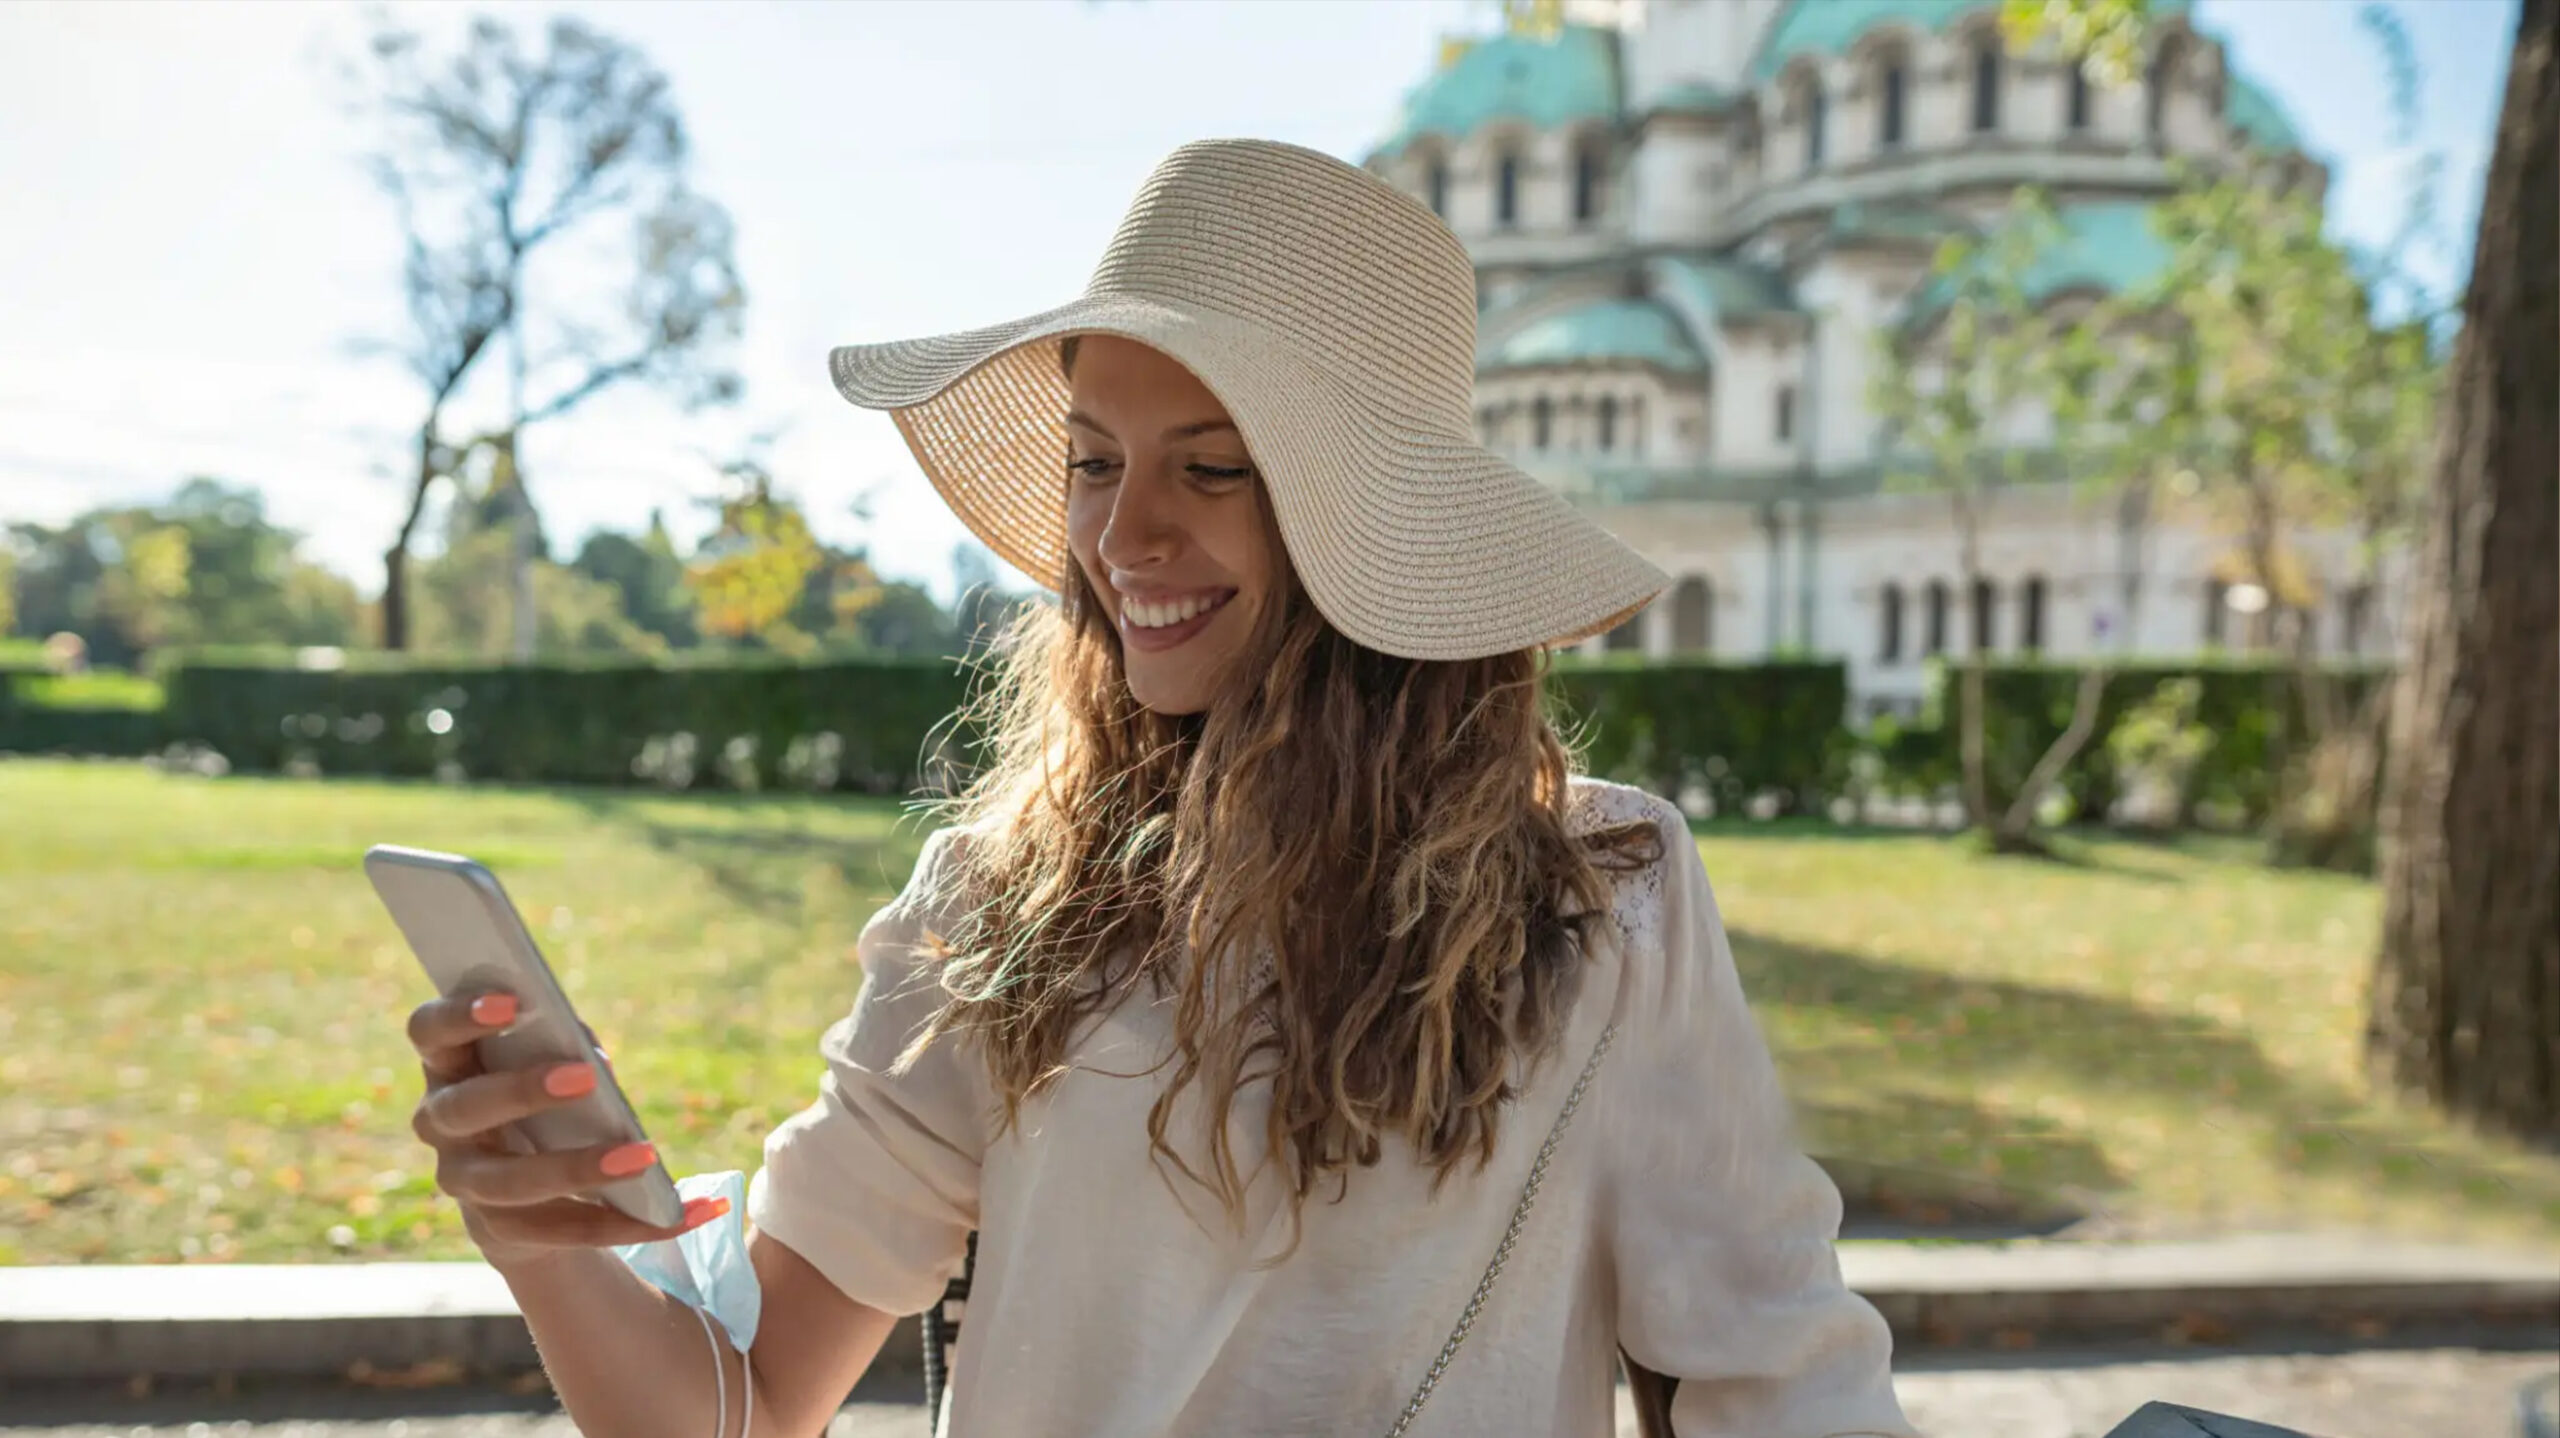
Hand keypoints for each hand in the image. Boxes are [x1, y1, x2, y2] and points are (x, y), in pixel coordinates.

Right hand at [406, 989, 724, 1270]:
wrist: (522, 1191)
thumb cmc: (539, 1095)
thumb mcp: (548, 1062)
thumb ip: (568, 1048)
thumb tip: (597, 1063)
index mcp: (448, 1065)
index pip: (429, 1032)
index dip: (458, 1015)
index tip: (511, 1000)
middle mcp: (441, 1124)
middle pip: (465, 1109)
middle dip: (522, 1092)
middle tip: (583, 1077)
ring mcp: (464, 1183)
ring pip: (511, 1183)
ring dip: (579, 1169)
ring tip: (644, 1157)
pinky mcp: (501, 1231)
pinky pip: (567, 1231)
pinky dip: (631, 1224)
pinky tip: (689, 1212)